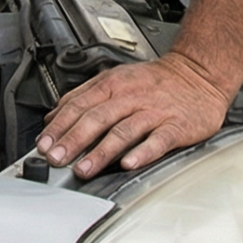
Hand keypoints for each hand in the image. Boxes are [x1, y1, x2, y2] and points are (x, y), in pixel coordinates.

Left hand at [34, 53, 233, 178]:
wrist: (198, 74)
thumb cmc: (155, 82)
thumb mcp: (116, 80)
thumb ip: (84, 98)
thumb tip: (53, 118)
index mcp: (112, 85)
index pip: (78, 105)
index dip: (59, 126)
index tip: (43, 145)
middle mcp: (130, 96)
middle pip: (96, 118)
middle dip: (73, 140)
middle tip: (56, 159)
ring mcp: (153, 111)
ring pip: (123, 131)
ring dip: (100, 151)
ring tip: (84, 168)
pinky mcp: (176, 126)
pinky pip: (158, 140)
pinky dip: (142, 152)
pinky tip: (129, 164)